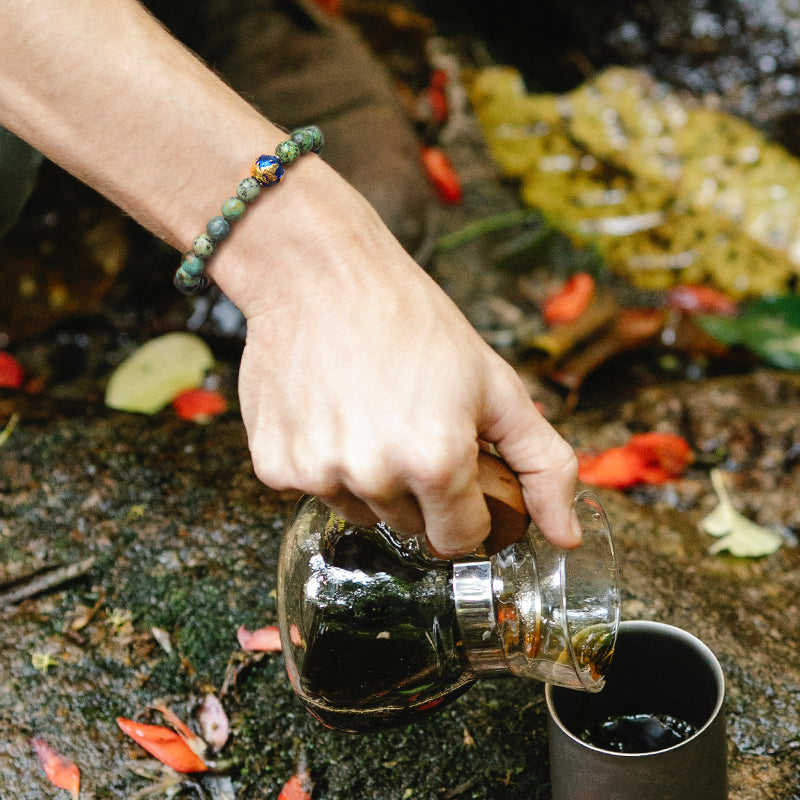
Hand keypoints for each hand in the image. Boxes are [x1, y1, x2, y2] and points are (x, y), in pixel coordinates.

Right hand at [219, 160, 580, 556]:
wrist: (323, 276)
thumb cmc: (415, 322)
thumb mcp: (496, 386)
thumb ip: (544, 465)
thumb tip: (567, 536)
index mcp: (437, 462)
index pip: (461, 539)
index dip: (467, 508)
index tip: (458, 473)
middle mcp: (374, 477)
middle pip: (409, 528)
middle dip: (419, 490)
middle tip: (411, 426)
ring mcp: (317, 474)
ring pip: (359, 512)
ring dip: (368, 479)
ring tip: (367, 413)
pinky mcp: (273, 466)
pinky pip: (312, 490)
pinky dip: (323, 462)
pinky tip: (328, 412)